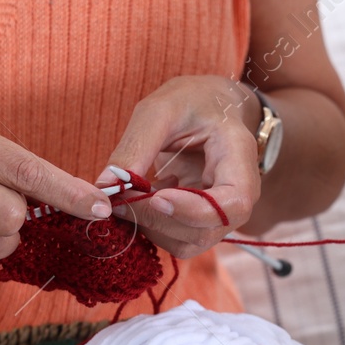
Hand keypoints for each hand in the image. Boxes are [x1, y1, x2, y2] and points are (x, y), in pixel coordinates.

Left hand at [103, 75, 261, 257]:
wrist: (210, 108)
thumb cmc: (192, 102)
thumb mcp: (161, 110)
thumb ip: (136, 147)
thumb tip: (105, 186)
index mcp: (240, 160)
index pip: (233, 204)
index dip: (194, 211)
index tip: (157, 196)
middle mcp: (239, 196)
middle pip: (206, 230)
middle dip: (158, 219)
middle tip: (121, 197)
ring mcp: (222, 214)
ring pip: (190, 242)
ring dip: (152, 227)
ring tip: (130, 195)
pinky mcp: (203, 222)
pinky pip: (178, 241)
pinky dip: (153, 228)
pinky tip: (144, 200)